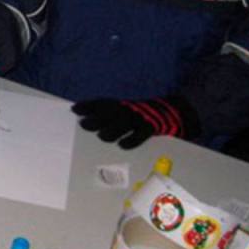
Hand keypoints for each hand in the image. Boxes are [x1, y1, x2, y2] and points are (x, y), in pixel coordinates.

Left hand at [72, 96, 199, 148]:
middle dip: (96, 119)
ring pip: (123, 124)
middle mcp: (129, 110)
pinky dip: (131, 140)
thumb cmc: (141, 115)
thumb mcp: (125, 111)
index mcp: (121, 105)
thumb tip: (85, 121)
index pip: (102, 103)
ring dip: (112, 130)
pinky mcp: (151, 128)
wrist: (173, 111)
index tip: (74, 109)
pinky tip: (122, 145)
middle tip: (84, 124)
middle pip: (110, 113)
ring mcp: (140, 118)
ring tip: (102, 136)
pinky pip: (140, 135)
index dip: (89, 105)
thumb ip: (108, 115)